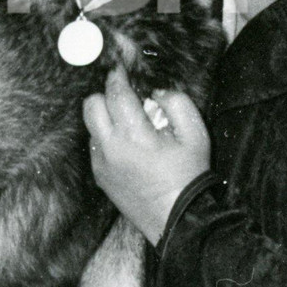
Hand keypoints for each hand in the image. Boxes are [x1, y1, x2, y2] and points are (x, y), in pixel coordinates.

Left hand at [83, 65, 210, 243]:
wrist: (178, 220)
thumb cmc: (189, 176)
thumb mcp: (196, 135)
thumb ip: (177, 103)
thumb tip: (156, 91)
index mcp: (134, 136)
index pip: (116, 93)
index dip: (118, 75)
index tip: (121, 66)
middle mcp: (111, 148)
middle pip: (91, 105)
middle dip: (105, 94)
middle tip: (124, 95)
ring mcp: (101, 164)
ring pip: (90, 125)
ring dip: (105, 117)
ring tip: (128, 121)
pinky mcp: (99, 176)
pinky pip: (95, 146)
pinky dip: (106, 137)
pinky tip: (127, 143)